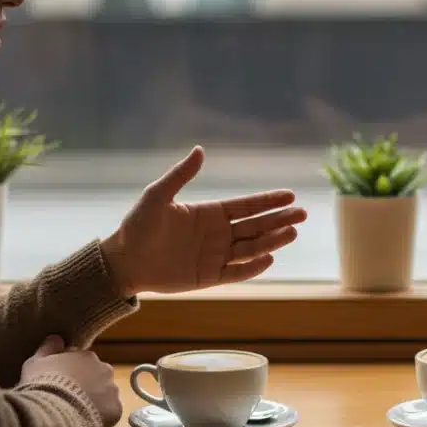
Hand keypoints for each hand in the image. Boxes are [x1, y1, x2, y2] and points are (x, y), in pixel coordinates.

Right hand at [20, 336, 121, 426]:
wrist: (54, 412)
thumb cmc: (42, 385)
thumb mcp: (35, 363)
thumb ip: (47, 348)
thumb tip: (56, 338)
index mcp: (86, 355)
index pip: (80, 360)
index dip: (69, 371)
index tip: (59, 382)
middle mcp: (104, 369)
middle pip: (96, 375)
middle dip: (85, 384)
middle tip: (68, 398)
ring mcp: (112, 389)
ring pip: (105, 393)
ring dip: (95, 400)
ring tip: (76, 412)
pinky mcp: (116, 409)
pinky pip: (109, 411)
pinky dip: (100, 416)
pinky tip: (85, 420)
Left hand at [100, 146, 306, 295]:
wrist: (123, 261)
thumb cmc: (138, 226)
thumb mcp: (157, 195)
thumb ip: (180, 175)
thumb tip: (200, 149)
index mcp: (209, 213)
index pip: (246, 206)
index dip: (268, 201)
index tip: (290, 195)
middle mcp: (217, 234)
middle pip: (256, 226)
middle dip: (279, 220)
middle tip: (302, 214)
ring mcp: (215, 256)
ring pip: (251, 248)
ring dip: (272, 241)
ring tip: (292, 233)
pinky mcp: (209, 277)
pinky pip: (236, 273)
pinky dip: (253, 267)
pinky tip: (268, 258)